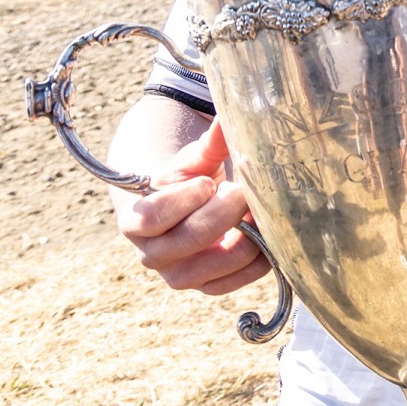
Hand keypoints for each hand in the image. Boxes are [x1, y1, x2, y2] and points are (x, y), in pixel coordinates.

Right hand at [113, 119, 268, 294]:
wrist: (183, 213)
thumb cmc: (185, 181)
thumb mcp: (191, 161)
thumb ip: (209, 143)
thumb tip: (227, 120)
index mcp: (137, 221)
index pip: (152, 217)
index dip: (184, 198)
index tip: (208, 180)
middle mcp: (153, 255)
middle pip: (191, 238)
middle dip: (225, 211)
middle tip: (247, 190)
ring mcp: (180, 275)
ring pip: (218, 264)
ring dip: (248, 235)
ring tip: (260, 210)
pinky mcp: (208, 286)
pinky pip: (238, 279)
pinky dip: (260, 258)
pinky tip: (269, 234)